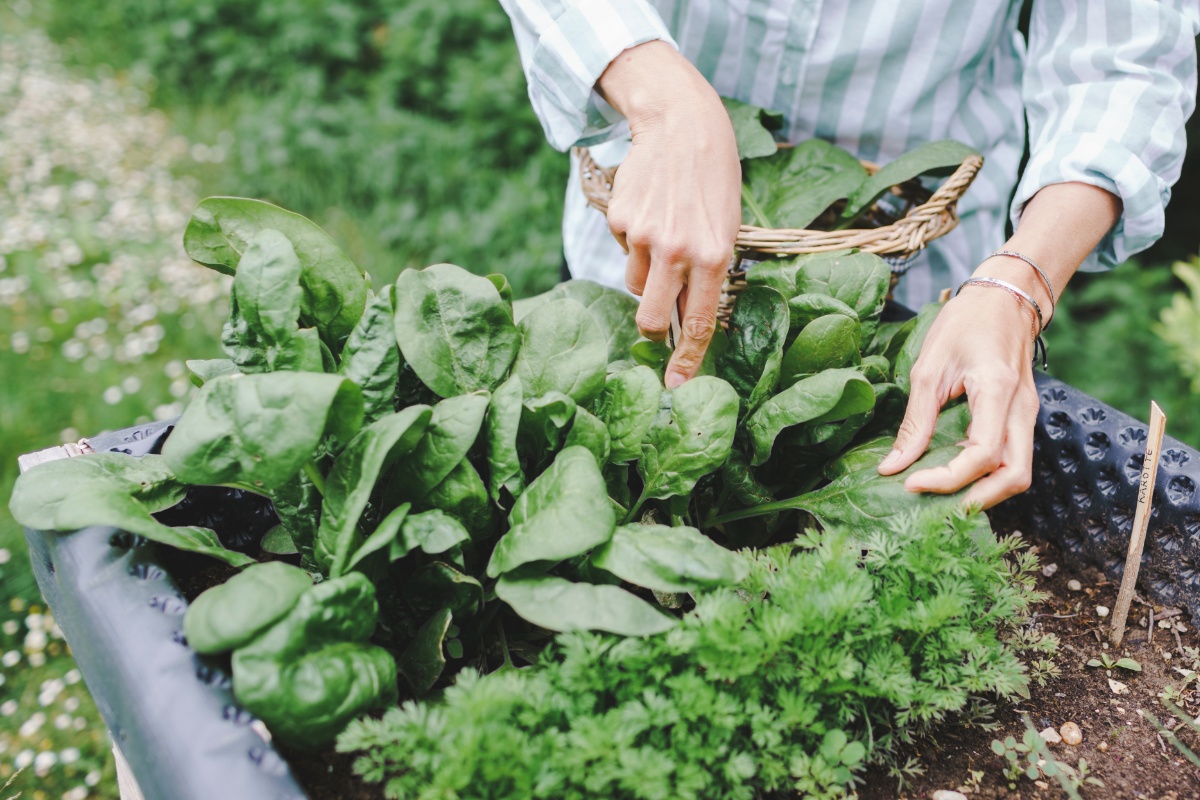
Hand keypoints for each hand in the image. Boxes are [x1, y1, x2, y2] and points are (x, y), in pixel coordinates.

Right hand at [597, 41, 741, 387]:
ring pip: (635, 283)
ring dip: (646, 274)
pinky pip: (624, 249)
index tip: (676, 385)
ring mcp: (645, 235)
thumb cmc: (712, 180)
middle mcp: (678, 249)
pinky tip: (651, 210)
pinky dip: (635, 240)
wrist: (682, 124)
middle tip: (656, 326)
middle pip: (652, 318)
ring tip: (664, 236)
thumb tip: (687, 317)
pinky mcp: (621, 219)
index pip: (699, 321)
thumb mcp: (728, 227)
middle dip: (652, 330)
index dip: (687, 359)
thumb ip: (708, 273)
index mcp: (713, 255)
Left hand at [876, 181, 1121, 507]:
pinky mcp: (1022, 417)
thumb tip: (892, 467)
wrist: (1005, 298)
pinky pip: (1012, 457)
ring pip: (1018, 471)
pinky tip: (956, 476)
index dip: (948, 478)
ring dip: (984, 492)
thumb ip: (914, 421)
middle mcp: (1022, 408)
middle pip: (1015, 475)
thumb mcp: (929, 366)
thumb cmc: (965, 322)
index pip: (983, 453)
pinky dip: (987, 475)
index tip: (910, 483)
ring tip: (943, 496)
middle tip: (934, 506)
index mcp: (997, 390)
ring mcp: (1027, 414)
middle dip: (977, 499)